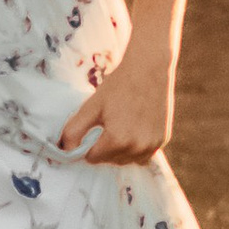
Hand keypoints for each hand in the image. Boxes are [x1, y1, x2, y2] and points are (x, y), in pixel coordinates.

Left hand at [59, 50, 174, 166]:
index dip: (88, 144)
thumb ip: (74, 131)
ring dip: (120, 150)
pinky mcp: (163, 140)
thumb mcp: (91, 106)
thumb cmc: (118, 85)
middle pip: (110, 160)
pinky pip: (144, 155)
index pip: (93, 157)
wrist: (149, 68)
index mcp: (117, 140)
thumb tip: (64, 150)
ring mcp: (152, 146)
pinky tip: (134, 127)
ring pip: (127, 160)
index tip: (93, 127)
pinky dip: (136, 147)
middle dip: (104, 147)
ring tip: (120, 125)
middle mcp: (137, 147)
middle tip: (108, 123)